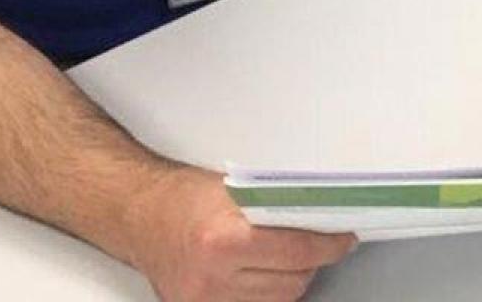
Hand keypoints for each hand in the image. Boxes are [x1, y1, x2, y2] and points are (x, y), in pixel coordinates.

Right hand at [121, 165, 356, 301]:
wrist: (137, 214)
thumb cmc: (182, 197)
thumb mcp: (235, 191)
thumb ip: (277, 207)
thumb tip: (324, 216)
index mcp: (223, 240)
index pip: (297, 252)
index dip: (329, 245)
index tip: (343, 240)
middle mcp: (212, 277)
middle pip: (292, 283)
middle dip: (310, 263)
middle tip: (314, 244)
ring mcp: (204, 301)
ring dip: (289, 282)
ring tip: (284, 260)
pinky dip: (263, 295)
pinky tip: (261, 277)